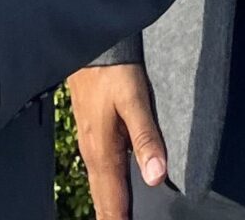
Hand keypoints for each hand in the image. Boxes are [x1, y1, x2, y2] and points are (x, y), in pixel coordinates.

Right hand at [66, 62, 167, 218]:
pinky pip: (97, 172)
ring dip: (109, 206)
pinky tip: (113, 188)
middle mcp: (92, 153)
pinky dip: (106, 189)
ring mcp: (88, 143)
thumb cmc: (111, 69)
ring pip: (98, 186)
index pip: (113, 204)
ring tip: (119, 218)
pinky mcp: (90, 131)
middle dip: (113, 219)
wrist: (87, 42)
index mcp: (104, 153)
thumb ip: (146, 137)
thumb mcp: (134, 99)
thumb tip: (157, 177)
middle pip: (102, 200)